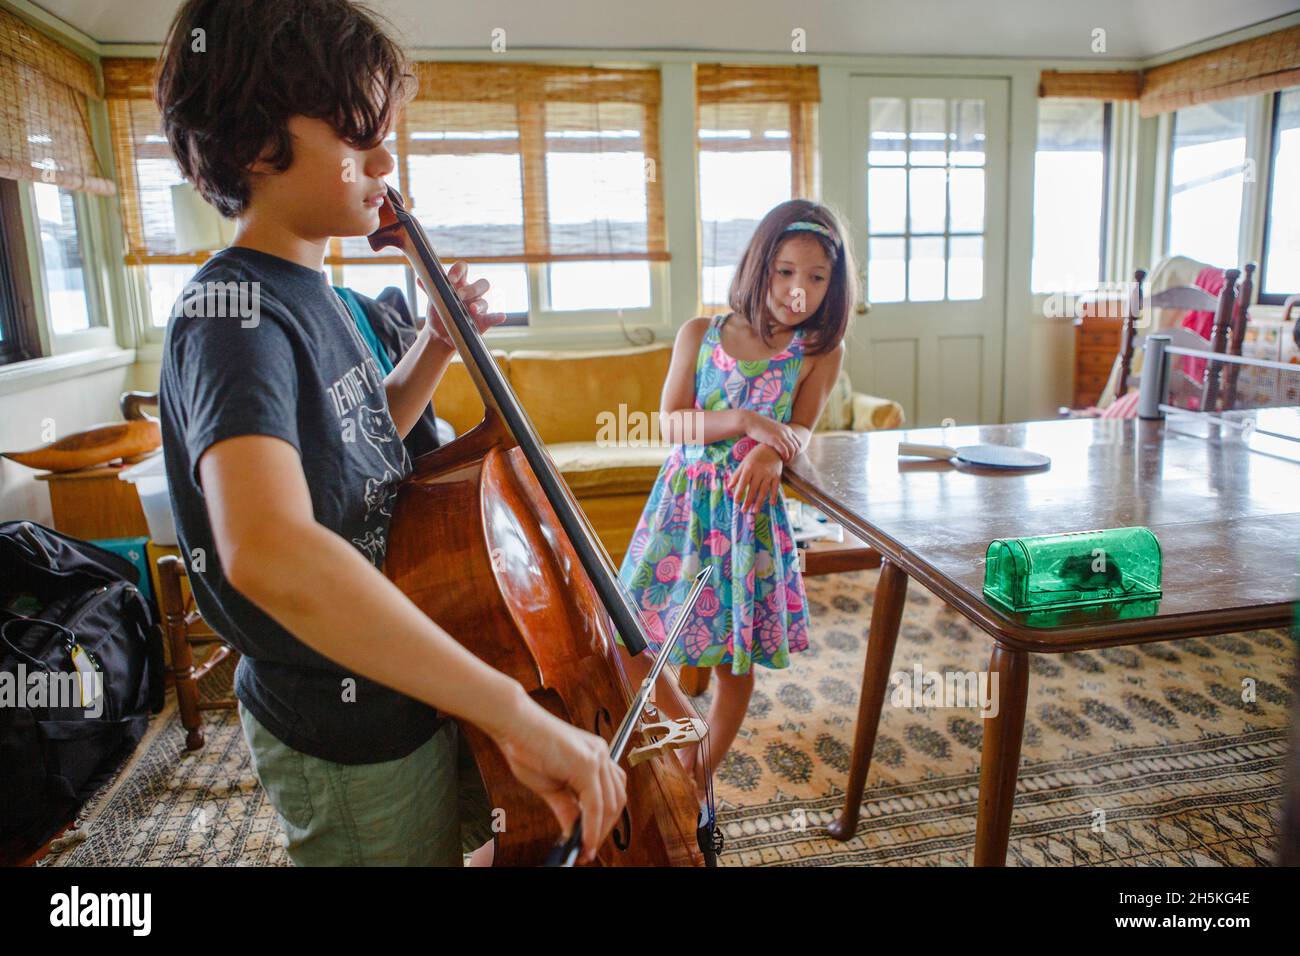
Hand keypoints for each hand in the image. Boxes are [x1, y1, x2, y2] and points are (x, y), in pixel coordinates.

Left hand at [419, 261, 506, 346]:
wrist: (440, 334)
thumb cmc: (439, 311)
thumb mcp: (434, 299)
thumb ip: (430, 288)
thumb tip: (420, 278)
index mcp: (460, 283)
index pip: (463, 269)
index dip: (459, 270)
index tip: (450, 278)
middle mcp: (472, 293)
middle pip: (481, 283)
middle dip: (472, 288)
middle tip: (460, 295)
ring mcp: (479, 307)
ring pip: (485, 301)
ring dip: (478, 304)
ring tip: (470, 310)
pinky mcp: (483, 321)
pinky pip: (493, 317)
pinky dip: (497, 317)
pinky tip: (501, 316)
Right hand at [491, 698, 626, 863]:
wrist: (512, 723)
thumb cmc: (526, 747)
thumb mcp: (550, 785)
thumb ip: (566, 807)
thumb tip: (574, 831)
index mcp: (595, 755)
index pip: (612, 793)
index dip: (605, 821)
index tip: (591, 841)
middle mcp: (601, 754)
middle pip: (616, 801)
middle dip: (605, 829)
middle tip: (588, 849)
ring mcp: (596, 757)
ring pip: (608, 805)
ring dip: (598, 832)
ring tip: (584, 849)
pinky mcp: (585, 764)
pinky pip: (594, 804)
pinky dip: (591, 827)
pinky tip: (583, 841)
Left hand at [725, 443, 783, 513]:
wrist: (772, 448)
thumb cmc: (755, 457)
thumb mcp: (744, 463)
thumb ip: (736, 475)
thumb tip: (729, 487)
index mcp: (749, 468)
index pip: (743, 482)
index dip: (739, 492)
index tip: (736, 502)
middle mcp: (759, 472)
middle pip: (753, 489)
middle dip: (748, 501)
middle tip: (743, 511)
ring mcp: (769, 474)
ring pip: (764, 490)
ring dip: (759, 502)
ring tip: (754, 511)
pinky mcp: (777, 476)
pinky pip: (775, 488)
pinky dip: (774, 496)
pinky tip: (772, 504)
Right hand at [744, 411, 799, 461]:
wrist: (751, 421)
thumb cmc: (759, 427)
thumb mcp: (772, 430)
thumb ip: (777, 435)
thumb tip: (778, 443)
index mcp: (787, 429)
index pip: (799, 442)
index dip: (796, 451)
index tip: (790, 456)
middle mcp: (786, 432)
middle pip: (797, 447)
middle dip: (794, 456)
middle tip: (787, 461)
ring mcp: (781, 435)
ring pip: (792, 450)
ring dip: (790, 458)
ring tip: (784, 462)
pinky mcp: (774, 439)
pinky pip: (785, 451)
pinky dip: (784, 457)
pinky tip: (781, 460)